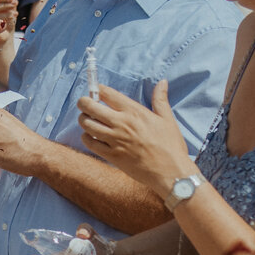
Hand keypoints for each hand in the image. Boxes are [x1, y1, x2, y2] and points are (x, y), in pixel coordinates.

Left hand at [76, 80, 193, 198]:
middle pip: (90, 107)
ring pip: (87, 124)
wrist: (170, 172)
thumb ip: (160, 99)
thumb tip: (162, 82)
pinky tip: (91, 137)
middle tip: (85, 104)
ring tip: (87, 120)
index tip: (95, 90)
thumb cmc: (171, 146)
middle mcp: (122, 123)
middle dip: (84, 102)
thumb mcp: (167, 119)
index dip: (97, 89)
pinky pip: (90, 143)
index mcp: (134, 112)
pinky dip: (86, 138)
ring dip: (83, 120)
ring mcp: (115, 140)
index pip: (108, 94)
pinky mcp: (111, 155)